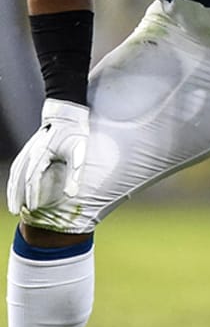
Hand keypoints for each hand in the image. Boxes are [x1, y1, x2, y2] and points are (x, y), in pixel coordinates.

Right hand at [7, 99, 89, 214]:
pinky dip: (15, 178)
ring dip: (13, 189)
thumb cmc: (75, 134)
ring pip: (16, 172)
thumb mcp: (79, 154)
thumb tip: (70, 195)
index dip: (32, 194)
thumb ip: (74, 175)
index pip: (34, 178)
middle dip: (17, 195)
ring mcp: (29, 149)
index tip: (32, 208)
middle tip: (17, 211)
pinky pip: (18, 166)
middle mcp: (32, 152)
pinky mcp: (30, 148)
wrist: (69, 115)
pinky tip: (15, 186)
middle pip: (20, 178)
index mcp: (43, 154)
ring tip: (15, 204)